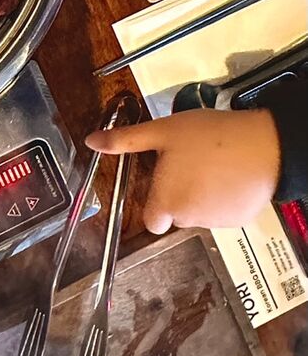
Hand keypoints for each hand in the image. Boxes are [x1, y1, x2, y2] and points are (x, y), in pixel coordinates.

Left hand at [87, 109, 280, 232]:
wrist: (264, 145)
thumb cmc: (207, 137)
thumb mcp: (162, 132)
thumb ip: (125, 140)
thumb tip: (91, 141)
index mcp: (167, 203)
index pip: (151, 220)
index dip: (154, 201)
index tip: (163, 180)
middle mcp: (190, 221)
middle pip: (175, 214)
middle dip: (179, 193)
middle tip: (189, 162)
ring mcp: (218, 224)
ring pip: (199, 213)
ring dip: (201, 195)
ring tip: (212, 164)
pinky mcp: (241, 221)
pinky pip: (224, 212)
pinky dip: (224, 198)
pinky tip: (230, 174)